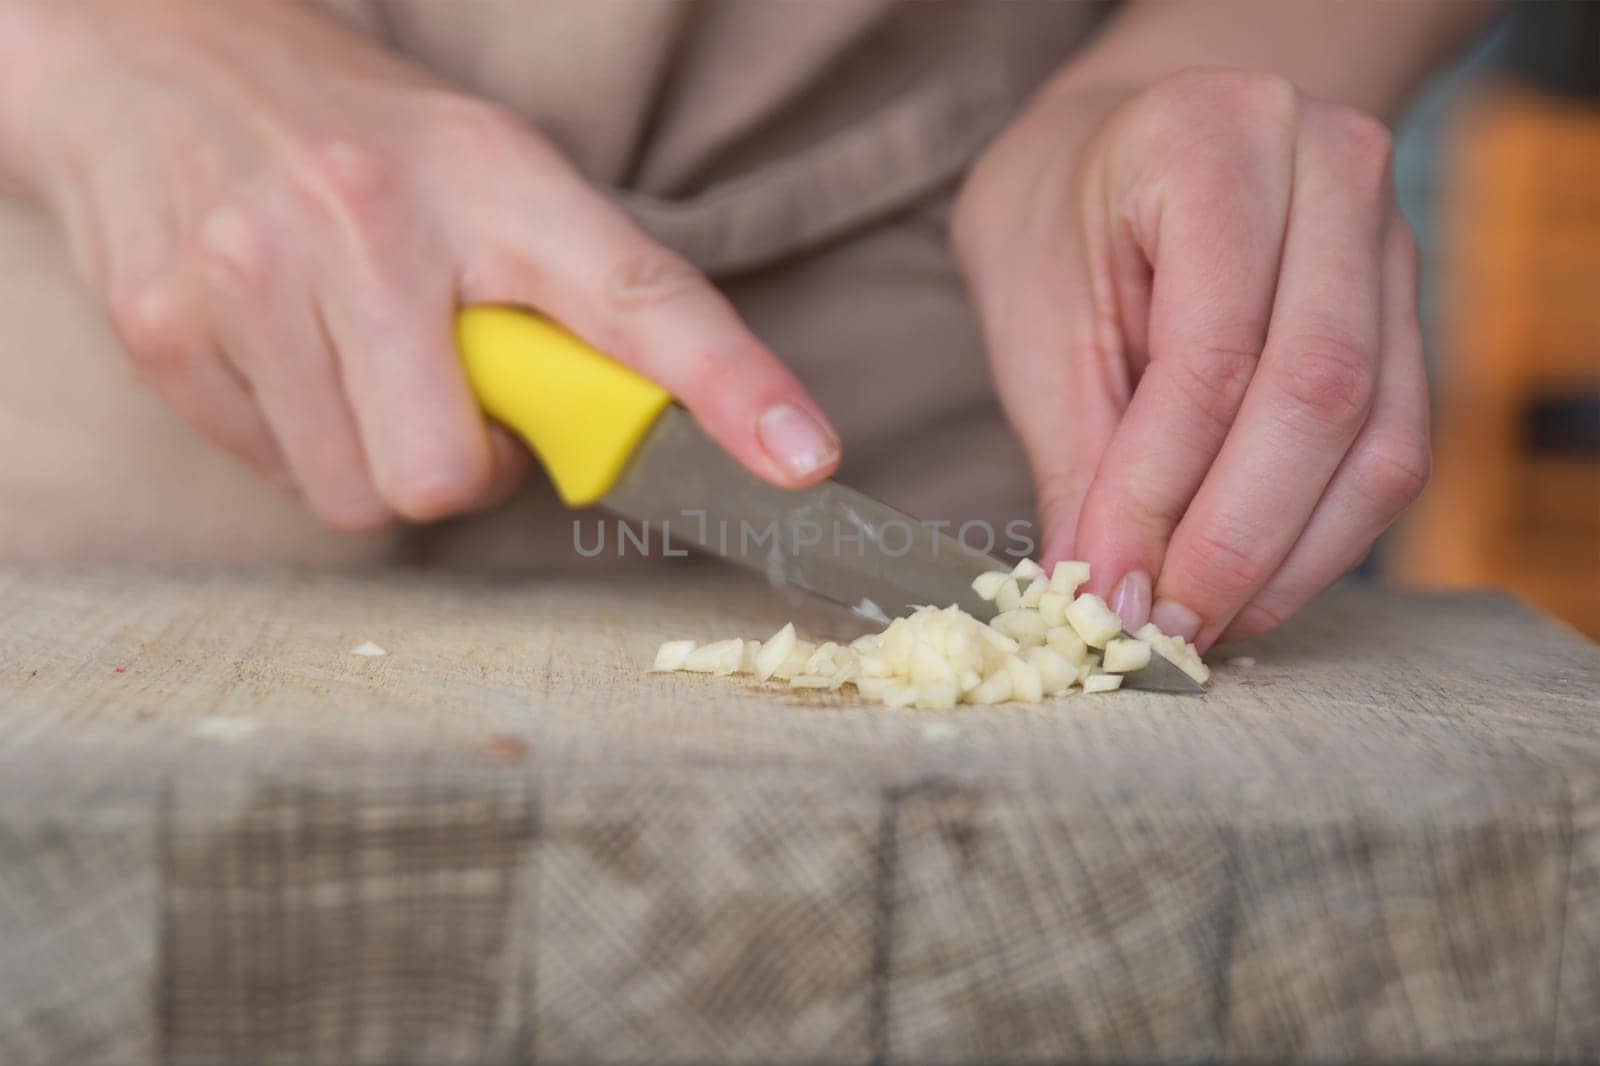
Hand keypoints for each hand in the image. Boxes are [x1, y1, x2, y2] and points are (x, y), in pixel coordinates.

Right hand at [0, 0, 838, 529]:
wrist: (153, 58)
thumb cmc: (361, 139)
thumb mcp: (488, 177)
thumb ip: (567, 301)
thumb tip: (616, 445)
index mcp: (492, 179)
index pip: (639, 294)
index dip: (732, 387)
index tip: (806, 462)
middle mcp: (367, 222)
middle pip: (449, 474)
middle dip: (463, 466)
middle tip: (448, 393)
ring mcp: (251, 278)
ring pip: (358, 498)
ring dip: (381, 459)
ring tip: (363, 364)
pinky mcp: (165, 332)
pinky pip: (277, 477)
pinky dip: (303, 443)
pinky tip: (289, 356)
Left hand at [953, 69, 1428, 649]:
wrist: (1131, 143)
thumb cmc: (1062, 218)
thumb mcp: (1034, 311)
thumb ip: (1077, 451)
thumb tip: (1097, 594)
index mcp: (1219, 141)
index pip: (1211, 353)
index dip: (1158, 494)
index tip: (1107, 595)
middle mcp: (1333, 174)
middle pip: (1319, 396)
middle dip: (1233, 542)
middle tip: (1162, 631)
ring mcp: (1390, 243)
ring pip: (1379, 439)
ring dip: (1289, 560)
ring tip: (1202, 626)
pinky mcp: (1408, 316)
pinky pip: (1395, 450)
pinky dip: (1324, 537)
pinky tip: (1254, 587)